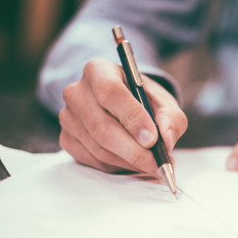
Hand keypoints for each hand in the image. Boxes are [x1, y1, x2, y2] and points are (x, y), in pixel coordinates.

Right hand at [59, 59, 186, 174]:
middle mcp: (76, 92)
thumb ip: (171, 118)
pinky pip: (93, 160)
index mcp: (98, 71)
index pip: (111, 93)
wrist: (124, 106)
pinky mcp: (67, 139)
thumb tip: (166, 140)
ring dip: (129, 161)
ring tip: (152, 165)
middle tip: (158, 164)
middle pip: (102, 127)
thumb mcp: (164, 102)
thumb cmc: (144, 101)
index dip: (132, 118)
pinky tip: (133, 162)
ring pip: (99, 148)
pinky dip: (117, 166)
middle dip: (134, 151)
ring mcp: (68, 117)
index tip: (152, 139)